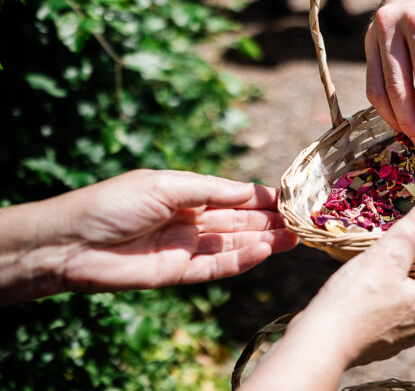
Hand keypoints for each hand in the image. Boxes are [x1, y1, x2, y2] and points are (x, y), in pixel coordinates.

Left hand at [0, 169, 296, 303]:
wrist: (70, 244)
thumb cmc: (113, 203)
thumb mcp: (168, 185)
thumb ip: (212, 190)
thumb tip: (252, 190)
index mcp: (186, 194)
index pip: (233, 195)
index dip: (260, 196)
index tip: (289, 197)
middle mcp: (190, 220)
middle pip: (238, 221)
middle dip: (269, 220)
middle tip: (301, 221)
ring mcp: (185, 248)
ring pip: (234, 244)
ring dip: (263, 241)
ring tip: (293, 238)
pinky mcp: (178, 274)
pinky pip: (217, 266)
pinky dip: (242, 259)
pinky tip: (264, 251)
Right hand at [241, 193, 414, 390]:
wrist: (318, 345)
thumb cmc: (355, 301)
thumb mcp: (388, 255)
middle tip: (406, 244)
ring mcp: (395, 339)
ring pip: (406, 303)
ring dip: (399, 283)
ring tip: (383, 261)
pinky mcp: (373, 344)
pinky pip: (385, 316)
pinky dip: (380, 299)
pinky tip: (363, 287)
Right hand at [365, 0, 414, 146]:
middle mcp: (392, 27)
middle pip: (397, 89)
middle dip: (411, 122)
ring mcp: (374, 34)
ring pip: (378, 89)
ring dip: (394, 118)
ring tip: (411, 135)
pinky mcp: (367, 41)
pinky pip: (371, 80)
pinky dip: (383, 104)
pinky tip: (397, 117)